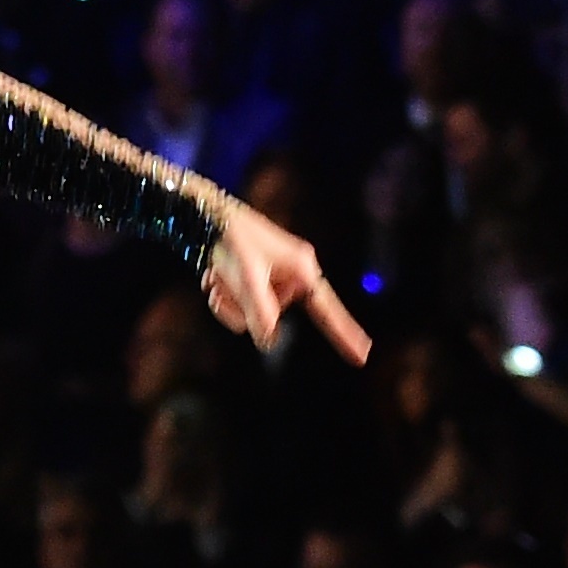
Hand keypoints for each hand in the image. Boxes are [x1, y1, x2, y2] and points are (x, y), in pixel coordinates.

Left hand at [202, 206, 372, 365]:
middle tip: (223, 278)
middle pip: (272, 316)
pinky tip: (211, 275)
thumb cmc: (231, 236)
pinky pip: (242, 306)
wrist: (205, 212)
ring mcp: (272, 278)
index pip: (326, 309)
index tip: (363, 355)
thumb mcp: (246, 274)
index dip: (344, 333)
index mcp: (301, 267)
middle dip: (243, 304)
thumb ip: (259, 308)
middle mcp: (291, 274)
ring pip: (252, 314)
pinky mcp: (254, 279)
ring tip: (215, 275)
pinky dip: (224, 294)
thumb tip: (269, 341)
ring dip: (229, 299)